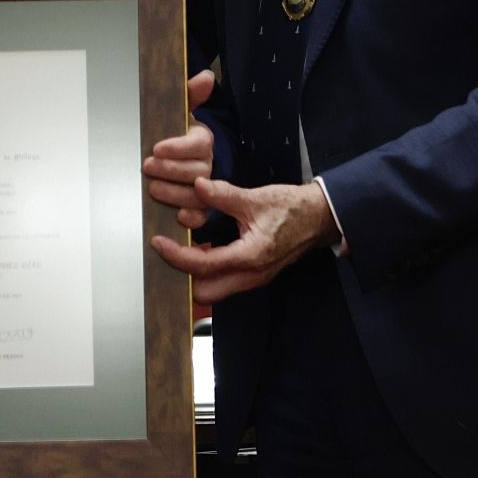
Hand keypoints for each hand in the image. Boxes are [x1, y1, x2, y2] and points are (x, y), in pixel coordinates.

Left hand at [143, 70, 217, 228]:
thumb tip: (206, 77)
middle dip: (170, 170)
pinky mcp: (199, 206)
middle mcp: (206, 163)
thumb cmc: (173, 133)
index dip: (178, 147)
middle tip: (147, 166)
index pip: (199, 143)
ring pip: (198, 194)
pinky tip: (177, 215)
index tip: (156, 147)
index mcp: (202, 140)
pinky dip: (191, 217)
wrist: (170, 158)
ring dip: (174, 192)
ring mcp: (204, 186)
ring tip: (152, 188)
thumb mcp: (177, 112)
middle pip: (197, 171)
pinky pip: (202, 215)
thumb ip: (189, 94)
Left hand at [150, 178, 340, 303]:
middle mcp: (251, 275)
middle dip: (182, 276)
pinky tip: (200, 251)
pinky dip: (209, 272)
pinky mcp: (256, 275)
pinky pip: (225, 283)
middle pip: (204, 292)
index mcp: (250, 257)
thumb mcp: (256, 198)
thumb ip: (224, 195)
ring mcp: (255, 278)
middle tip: (168, 252)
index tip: (159, 242)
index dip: (176, 255)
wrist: (319, 218)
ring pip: (215, 290)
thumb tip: (198, 186)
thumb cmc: (293, 209)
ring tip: (180, 251)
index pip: (202, 266)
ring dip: (195, 276)